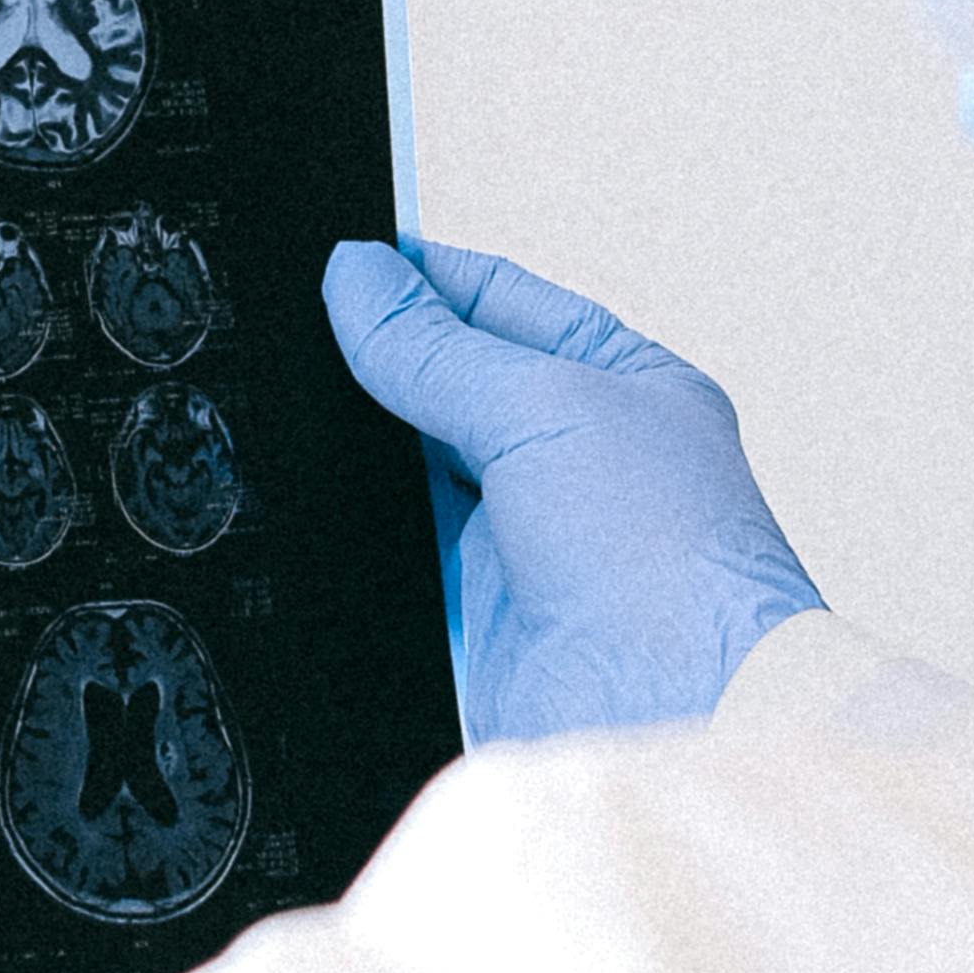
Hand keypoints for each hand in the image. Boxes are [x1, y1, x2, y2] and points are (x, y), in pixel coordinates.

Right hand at [321, 239, 819, 745]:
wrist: (670, 714)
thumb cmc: (666, 561)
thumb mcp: (545, 408)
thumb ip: (437, 349)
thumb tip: (356, 277)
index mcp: (625, 385)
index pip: (506, 303)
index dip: (425, 278)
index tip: (344, 258)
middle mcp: (581, 459)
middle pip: (455, 382)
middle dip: (387, 357)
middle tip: (303, 325)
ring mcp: (527, 536)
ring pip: (419, 464)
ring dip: (371, 442)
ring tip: (303, 403)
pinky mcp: (478, 610)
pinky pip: (399, 544)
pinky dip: (360, 521)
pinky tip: (317, 492)